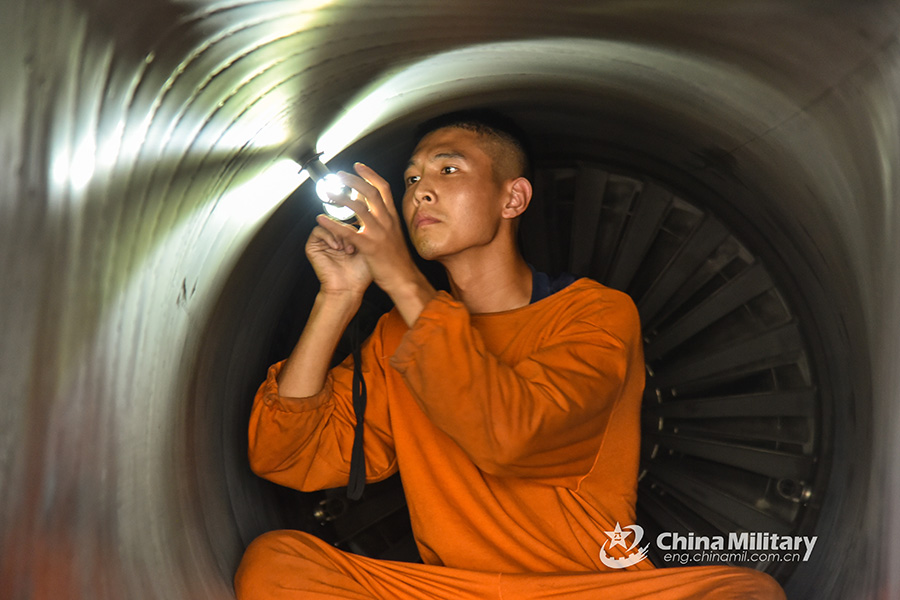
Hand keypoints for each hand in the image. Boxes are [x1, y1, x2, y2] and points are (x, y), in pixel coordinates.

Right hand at [305, 222, 372, 297]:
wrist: (350, 289)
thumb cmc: (362, 273)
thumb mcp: (369, 247)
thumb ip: (366, 229)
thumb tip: (363, 211)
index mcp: (348, 237)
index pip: (349, 218)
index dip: (356, 221)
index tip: (364, 231)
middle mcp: (335, 238)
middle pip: (339, 219)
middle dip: (348, 228)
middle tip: (356, 242)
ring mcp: (324, 242)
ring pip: (329, 224)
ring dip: (339, 234)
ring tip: (347, 249)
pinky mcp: (313, 247)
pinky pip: (318, 231)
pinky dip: (329, 236)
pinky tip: (337, 247)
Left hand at [316, 163, 435, 324]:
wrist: (404, 278)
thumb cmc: (398, 260)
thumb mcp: (394, 234)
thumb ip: (384, 219)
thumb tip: (372, 207)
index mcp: (392, 218)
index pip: (383, 188)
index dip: (370, 174)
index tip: (358, 166)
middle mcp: (387, 222)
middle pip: (371, 192)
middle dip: (354, 180)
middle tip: (339, 174)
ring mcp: (378, 233)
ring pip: (359, 208)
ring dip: (341, 198)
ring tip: (328, 192)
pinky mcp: (369, 247)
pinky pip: (348, 232)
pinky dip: (332, 224)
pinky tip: (321, 219)